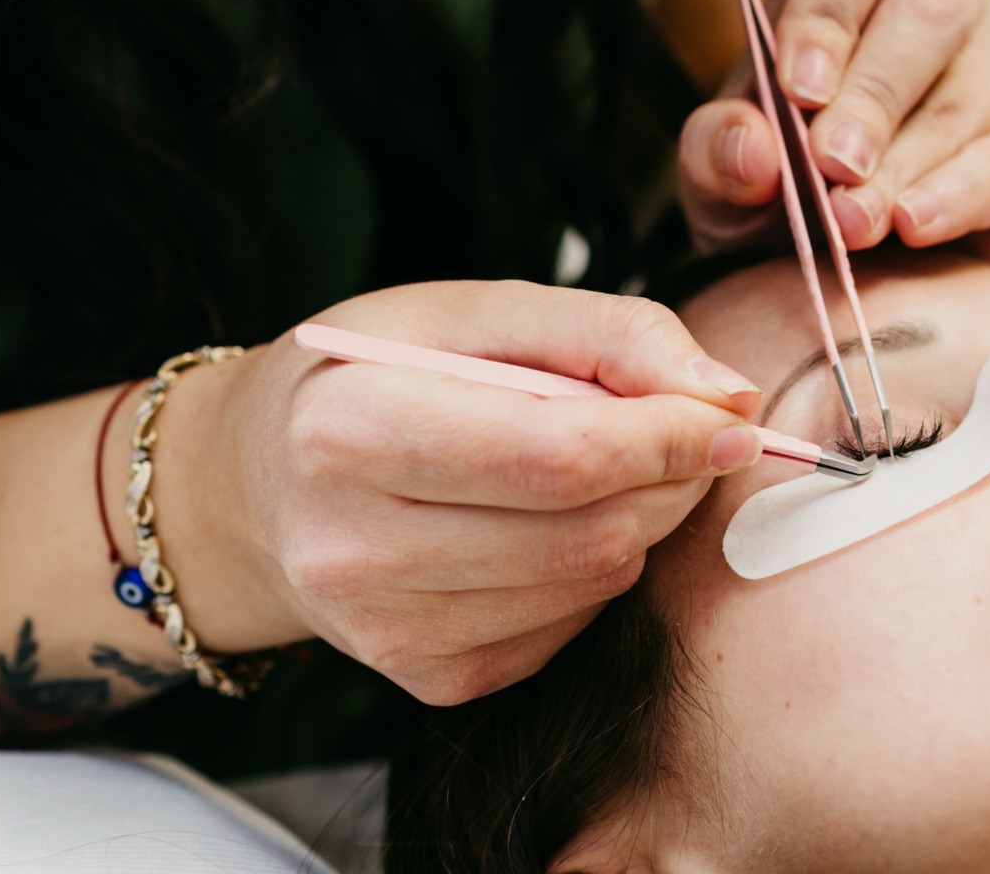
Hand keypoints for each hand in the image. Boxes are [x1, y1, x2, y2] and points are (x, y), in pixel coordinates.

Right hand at [156, 280, 763, 704]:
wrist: (258, 482)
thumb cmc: (366, 373)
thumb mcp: (466, 310)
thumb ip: (603, 332)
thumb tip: (724, 393)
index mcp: (351, 428)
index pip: (557, 454)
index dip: (667, 436)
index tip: (732, 411)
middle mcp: (354, 547)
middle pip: (585, 529)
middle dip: (668, 476)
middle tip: (682, 428)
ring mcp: (386, 630)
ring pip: (590, 583)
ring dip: (638, 519)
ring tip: (607, 464)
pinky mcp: (425, 679)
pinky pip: (567, 629)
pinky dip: (591, 568)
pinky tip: (548, 521)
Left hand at [678, 0, 989, 271]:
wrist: (852, 272)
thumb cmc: (784, 187)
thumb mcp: (720, 177)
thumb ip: (716, 153)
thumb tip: (751, 151)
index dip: (826, 8)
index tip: (796, 89)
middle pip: (931, 4)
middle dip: (874, 91)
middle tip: (830, 163)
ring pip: (971, 86)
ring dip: (906, 160)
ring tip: (851, 221)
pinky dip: (961, 196)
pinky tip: (914, 225)